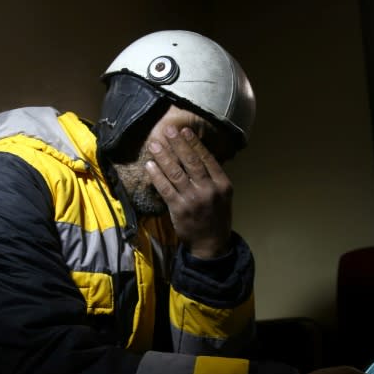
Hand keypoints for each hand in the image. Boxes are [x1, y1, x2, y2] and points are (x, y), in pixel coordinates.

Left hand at [145, 126, 231, 258]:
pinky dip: (157, 176)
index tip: (185, 130)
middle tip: (168, 130)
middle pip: (191, 162)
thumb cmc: (216, 216)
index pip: (207, 159)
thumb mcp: (223, 195)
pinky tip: (150, 166)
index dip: (194, 143)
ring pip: (176, 173)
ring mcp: (193, 199)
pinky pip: (165, 189)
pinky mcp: (179, 209)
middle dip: (178, 144)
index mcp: (222, 184)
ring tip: (155, 144)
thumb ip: (212, 177)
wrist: (211, 243)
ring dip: (164, 156)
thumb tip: (195, 154)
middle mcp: (209, 190)